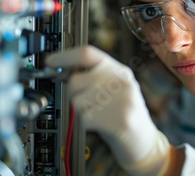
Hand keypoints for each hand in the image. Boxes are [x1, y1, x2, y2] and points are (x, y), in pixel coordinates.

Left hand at [45, 45, 170, 175]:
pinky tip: (101, 124)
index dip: (64, 56)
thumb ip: (93, 76)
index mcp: (119, 71)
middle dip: (73, 92)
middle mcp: (122, 82)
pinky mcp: (119, 120)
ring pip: (77, 100)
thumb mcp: (114, 88)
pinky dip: (87, 123)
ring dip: (81, 110)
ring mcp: (122, 100)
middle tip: (87, 101)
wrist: (144, 140)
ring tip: (99, 113)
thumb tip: (61, 70)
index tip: (50, 61)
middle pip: (77, 79)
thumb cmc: (124, 113)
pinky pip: (84, 118)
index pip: (88, 54)